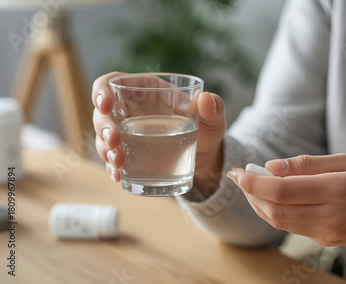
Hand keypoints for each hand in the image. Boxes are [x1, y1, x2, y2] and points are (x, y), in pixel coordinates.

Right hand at [91, 72, 226, 190]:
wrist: (205, 159)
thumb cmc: (207, 130)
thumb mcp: (213, 120)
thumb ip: (214, 108)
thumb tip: (206, 98)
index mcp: (147, 90)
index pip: (114, 82)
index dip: (102, 90)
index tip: (105, 104)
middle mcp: (131, 110)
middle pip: (103, 112)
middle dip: (103, 126)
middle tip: (115, 141)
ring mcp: (127, 132)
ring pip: (103, 136)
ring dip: (104, 149)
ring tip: (118, 162)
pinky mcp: (128, 153)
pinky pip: (111, 158)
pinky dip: (111, 167)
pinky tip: (117, 175)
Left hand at [226, 154, 345, 252]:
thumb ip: (309, 164)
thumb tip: (273, 166)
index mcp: (336, 191)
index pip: (282, 191)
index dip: (254, 182)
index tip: (238, 171)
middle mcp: (329, 216)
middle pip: (274, 210)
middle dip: (250, 194)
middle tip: (240, 177)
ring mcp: (326, 233)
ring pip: (279, 222)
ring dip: (259, 205)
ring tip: (252, 186)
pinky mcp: (325, 241)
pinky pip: (291, 227)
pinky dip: (274, 213)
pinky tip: (271, 198)